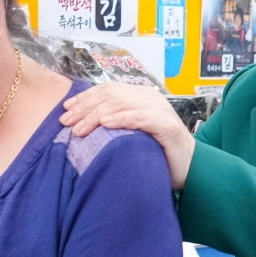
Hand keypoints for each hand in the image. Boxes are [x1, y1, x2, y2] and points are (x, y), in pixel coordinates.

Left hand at [60, 84, 197, 187]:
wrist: (190, 166)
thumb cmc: (158, 152)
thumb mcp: (132, 134)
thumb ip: (116, 123)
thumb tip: (83, 124)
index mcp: (140, 96)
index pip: (107, 90)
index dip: (85, 98)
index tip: (65, 110)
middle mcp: (149, 98)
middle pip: (110, 95)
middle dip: (85, 108)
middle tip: (66, 122)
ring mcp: (159, 110)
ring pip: (122, 104)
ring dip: (96, 115)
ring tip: (79, 127)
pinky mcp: (167, 125)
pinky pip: (140, 118)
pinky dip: (121, 119)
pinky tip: (105, 124)